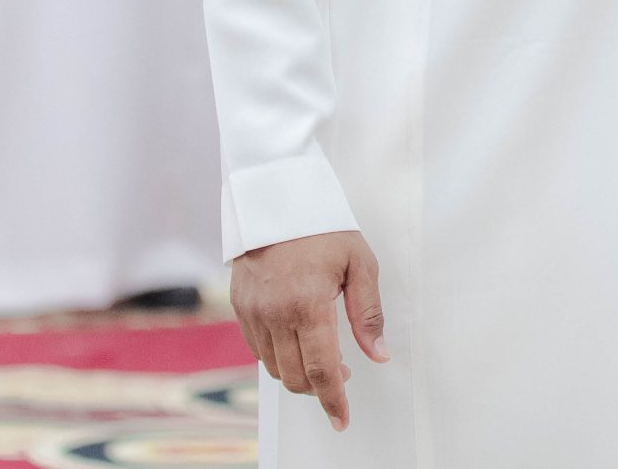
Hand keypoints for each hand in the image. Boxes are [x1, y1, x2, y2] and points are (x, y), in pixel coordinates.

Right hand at [229, 230, 390, 431]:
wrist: (276, 197)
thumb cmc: (323, 227)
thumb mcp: (359, 262)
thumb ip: (368, 313)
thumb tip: (378, 354)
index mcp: (308, 304)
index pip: (322, 370)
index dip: (333, 400)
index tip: (342, 419)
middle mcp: (275, 314)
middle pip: (296, 377)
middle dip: (320, 388)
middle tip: (342, 376)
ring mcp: (253, 312)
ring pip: (274, 368)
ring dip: (299, 373)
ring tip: (322, 355)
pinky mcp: (239, 307)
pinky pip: (258, 349)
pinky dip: (279, 356)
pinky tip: (297, 341)